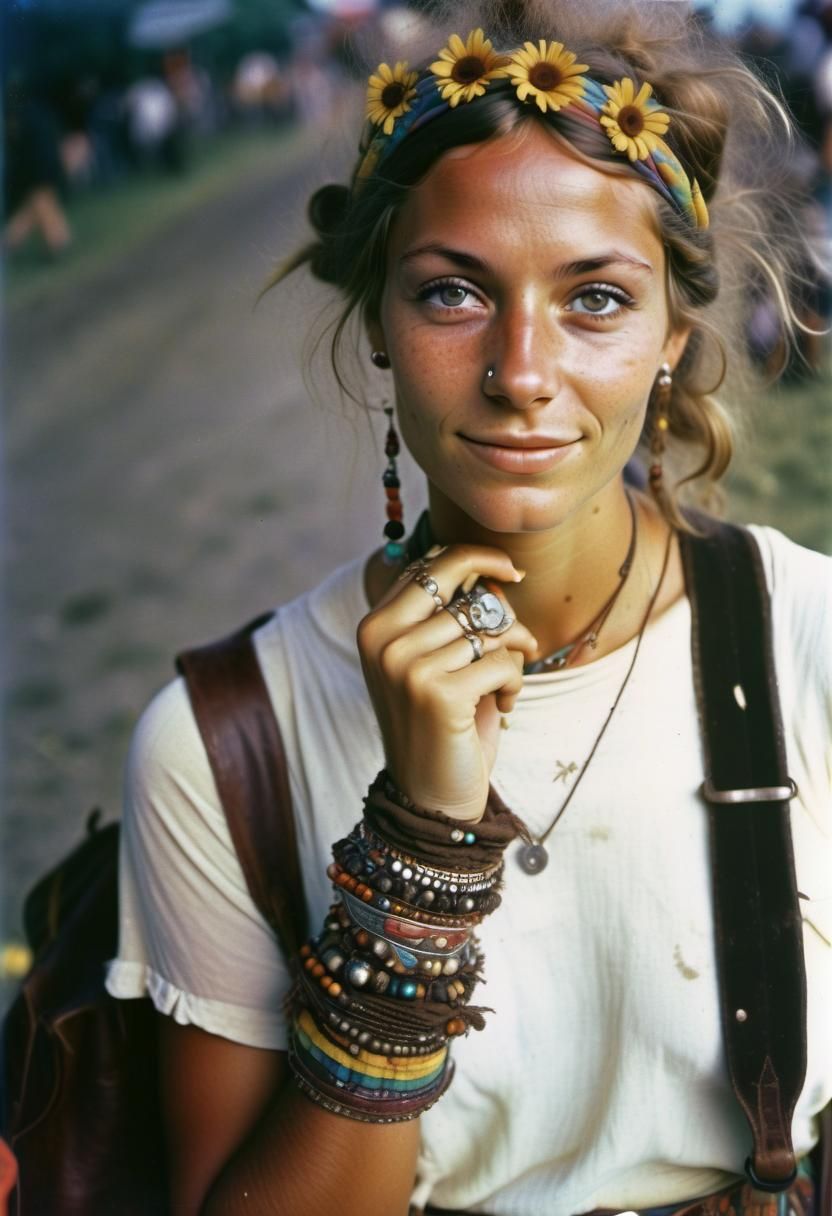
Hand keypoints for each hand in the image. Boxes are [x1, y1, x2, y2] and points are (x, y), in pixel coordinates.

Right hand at [357, 546, 536, 822]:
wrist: (429, 797)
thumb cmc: (442, 724)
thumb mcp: (437, 662)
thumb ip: (454, 616)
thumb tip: (499, 576)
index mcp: (375, 626)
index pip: (431, 564)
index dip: (477, 559)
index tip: (509, 572)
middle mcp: (384, 640)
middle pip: (468, 592)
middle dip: (506, 614)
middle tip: (522, 641)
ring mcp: (406, 666)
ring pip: (492, 629)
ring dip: (513, 658)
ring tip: (503, 687)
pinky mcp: (438, 694)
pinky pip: (503, 663)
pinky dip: (514, 684)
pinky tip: (503, 707)